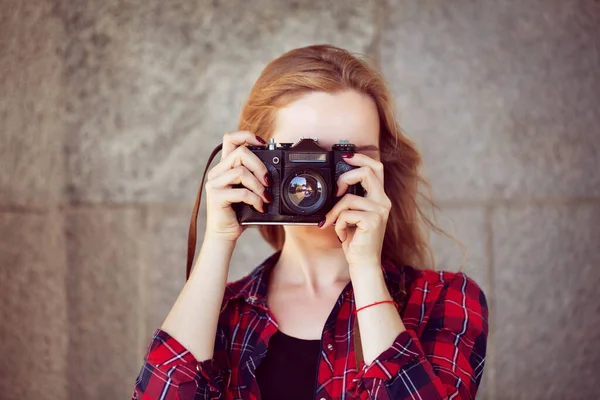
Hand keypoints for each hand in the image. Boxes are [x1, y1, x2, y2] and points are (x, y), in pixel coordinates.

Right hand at [204, 131, 270, 241]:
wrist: (225, 233)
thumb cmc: (239, 212)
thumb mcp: (250, 190)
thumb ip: (255, 177)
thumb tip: (274, 171)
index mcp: (225, 166)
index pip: (230, 138)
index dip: (247, 135)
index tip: (263, 143)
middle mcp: (217, 171)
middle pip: (240, 152)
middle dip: (260, 166)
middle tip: (268, 181)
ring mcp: (214, 183)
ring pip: (241, 171)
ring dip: (259, 186)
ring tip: (265, 197)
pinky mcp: (215, 196)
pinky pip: (241, 191)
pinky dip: (255, 199)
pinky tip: (259, 207)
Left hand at [318, 153, 390, 269]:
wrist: (363, 262)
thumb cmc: (356, 240)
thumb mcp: (353, 215)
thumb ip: (350, 199)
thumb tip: (335, 186)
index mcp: (379, 197)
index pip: (376, 168)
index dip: (361, 158)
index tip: (346, 156)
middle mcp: (383, 201)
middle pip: (367, 172)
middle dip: (345, 177)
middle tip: (336, 192)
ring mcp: (380, 211)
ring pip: (348, 198)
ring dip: (334, 212)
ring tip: (333, 224)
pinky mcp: (373, 221)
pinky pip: (346, 214)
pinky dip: (338, 224)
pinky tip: (343, 234)